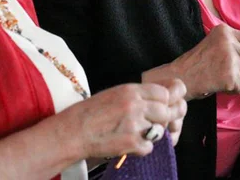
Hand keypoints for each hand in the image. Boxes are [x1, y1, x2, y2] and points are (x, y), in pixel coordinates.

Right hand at [64, 81, 184, 158]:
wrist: (74, 131)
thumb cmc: (91, 112)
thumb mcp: (114, 94)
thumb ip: (137, 96)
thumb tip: (157, 100)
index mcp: (131, 91)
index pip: (164, 93)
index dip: (164, 102)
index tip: (159, 107)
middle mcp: (135, 105)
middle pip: (166, 112)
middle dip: (161, 119)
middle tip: (150, 124)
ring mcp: (134, 124)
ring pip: (160, 130)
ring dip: (151, 134)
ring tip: (135, 134)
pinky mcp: (131, 143)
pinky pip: (149, 147)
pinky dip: (141, 148)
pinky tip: (128, 144)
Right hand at [143, 23, 239, 99]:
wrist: (179, 78)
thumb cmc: (197, 66)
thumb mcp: (216, 46)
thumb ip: (237, 48)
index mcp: (224, 30)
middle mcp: (228, 40)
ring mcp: (228, 56)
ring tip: (234, 85)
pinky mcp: (228, 74)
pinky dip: (237, 91)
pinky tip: (224, 88)